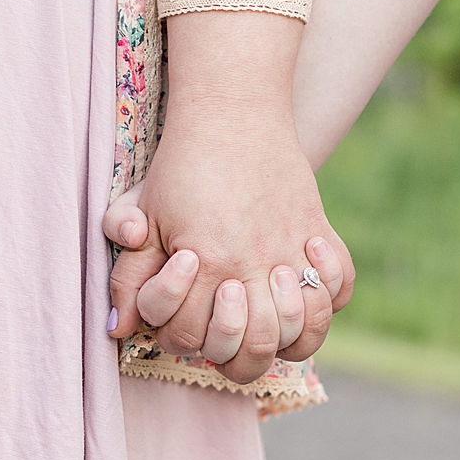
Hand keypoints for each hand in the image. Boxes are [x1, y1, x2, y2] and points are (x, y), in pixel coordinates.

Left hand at [103, 119, 354, 380]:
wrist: (232, 108)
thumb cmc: (181, 164)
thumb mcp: (143, 214)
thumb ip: (130, 277)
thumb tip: (118, 327)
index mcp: (209, 262)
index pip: (195, 337)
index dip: (181, 331)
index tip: (183, 290)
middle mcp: (256, 264)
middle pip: (255, 350)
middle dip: (232, 348)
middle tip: (222, 311)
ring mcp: (293, 250)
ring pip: (304, 331)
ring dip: (282, 332)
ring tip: (261, 303)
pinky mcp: (318, 231)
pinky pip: (341, 288)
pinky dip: (328, 297)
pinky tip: (300, 276)